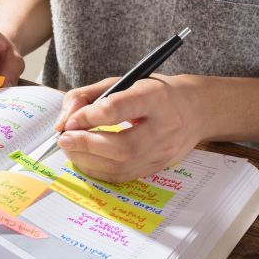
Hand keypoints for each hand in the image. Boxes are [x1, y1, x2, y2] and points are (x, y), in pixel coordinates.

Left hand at [53, 75, 204, 181]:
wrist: (195, 109)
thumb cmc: (152, 93)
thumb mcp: (121, 82)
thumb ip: (87, 96)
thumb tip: (64, 121)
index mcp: (155, 97)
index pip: (118, 109)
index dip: (88, 117)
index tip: (69, 122)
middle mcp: (164, 127)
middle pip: (122, 147)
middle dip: (85, 145)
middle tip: (64, 139)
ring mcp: (164, 151)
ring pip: (121, 166)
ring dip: (87, 160)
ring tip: (70, 148)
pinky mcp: (159, 167)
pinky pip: (123, 176)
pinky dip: (98, 170)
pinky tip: (85, 158)